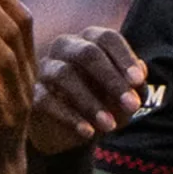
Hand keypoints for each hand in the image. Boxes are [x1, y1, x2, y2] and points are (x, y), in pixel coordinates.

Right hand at [28, 27, 146, 154]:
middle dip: (111, 79)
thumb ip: (135, 87)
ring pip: (64, 75)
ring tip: (110, 126)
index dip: (124, 58)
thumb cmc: (103, 106)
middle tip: (131, 106)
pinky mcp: (32, 93)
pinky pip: (46, 100)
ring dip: (91, 103)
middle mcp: (66, 48)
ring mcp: (46, 68)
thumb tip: (140, 75)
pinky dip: (70, 117)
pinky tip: (88, 133)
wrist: (70, 135)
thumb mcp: (124, 100)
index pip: (108, 39)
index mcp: (91, 41)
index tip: (138, 82)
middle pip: (87, 53)